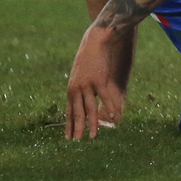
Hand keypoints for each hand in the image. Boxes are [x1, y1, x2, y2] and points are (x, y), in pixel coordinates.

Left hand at [66, 24, 134, 139]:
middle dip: (77, 128)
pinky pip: (105, 97)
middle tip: (77, 142)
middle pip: (77, 112)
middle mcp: (77, 88)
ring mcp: (88, 85)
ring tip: (93, 136)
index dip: (69, 124)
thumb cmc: (89, 53)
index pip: (69, 110)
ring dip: (92, 124)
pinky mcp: (99, 80)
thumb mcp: (80, 71)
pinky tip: (112, 117)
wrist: (96, 39)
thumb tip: (82, 93)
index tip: (68, 136)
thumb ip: (80, 84)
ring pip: (89, 108)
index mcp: (72, 87)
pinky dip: (109, 108)